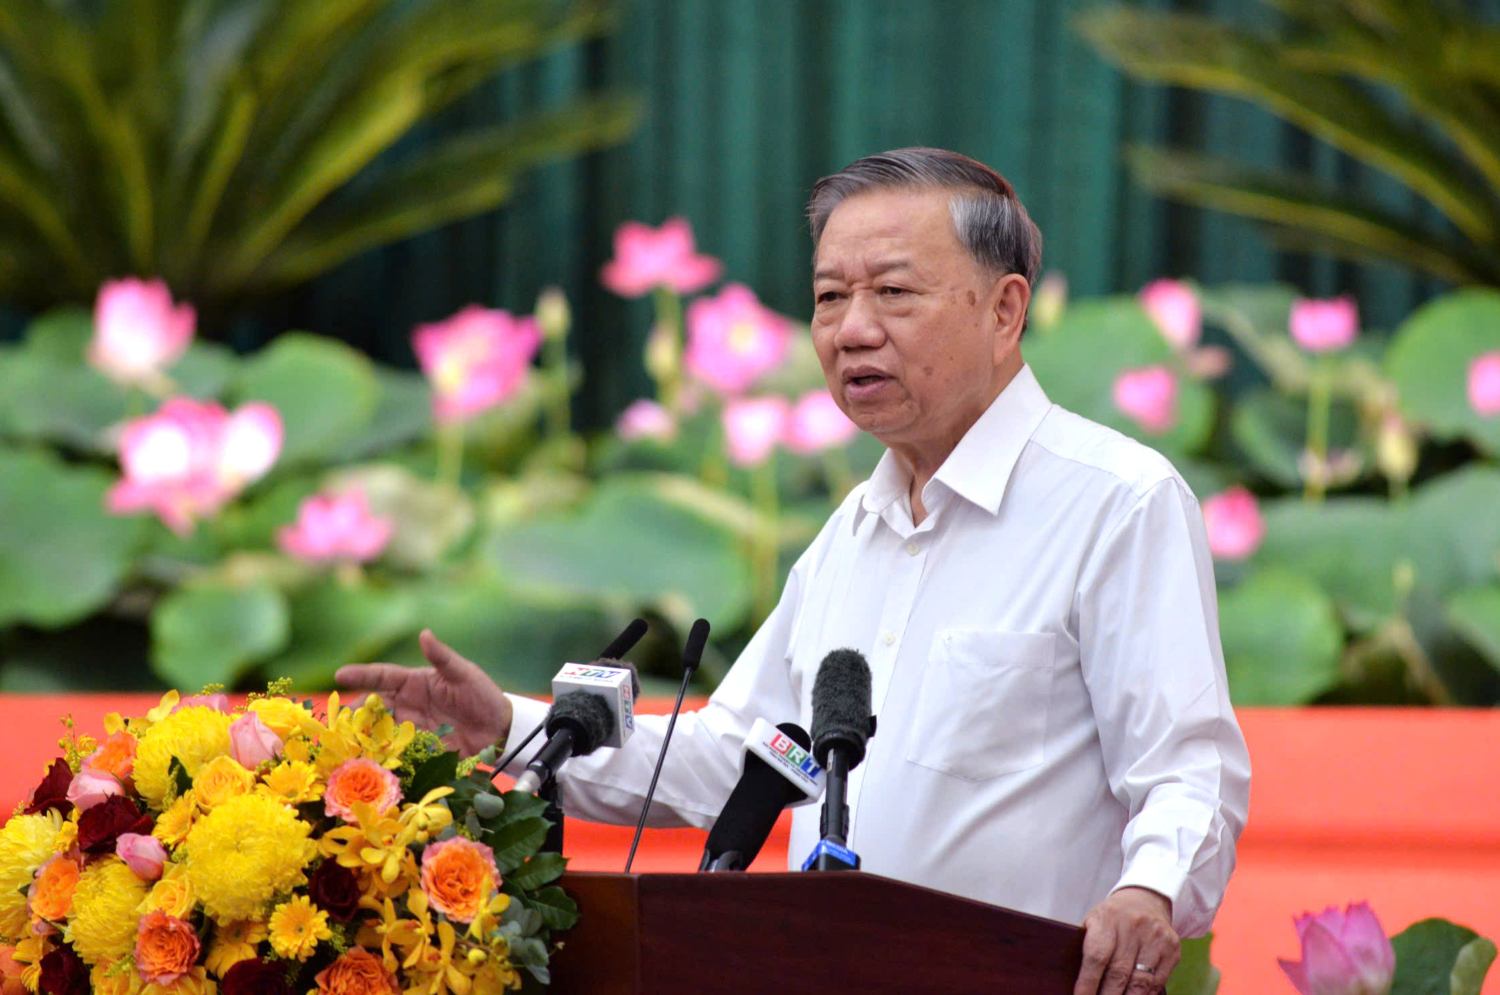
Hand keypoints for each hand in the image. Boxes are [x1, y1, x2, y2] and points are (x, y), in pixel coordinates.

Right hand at [335, 629, 512, 756]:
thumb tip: (424, 633)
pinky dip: (380, 755)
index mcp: (414, 682)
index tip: (340, 674)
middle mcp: (407, 704)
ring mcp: (411, 727)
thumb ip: (442, 656)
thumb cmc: (481, 694)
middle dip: (353, 713)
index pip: (382, 676)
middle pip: (373, 707)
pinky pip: (395, 751)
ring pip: (379, 730)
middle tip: (336, 720)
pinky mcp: (418, 748)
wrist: (499, 728)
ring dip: (362, 736)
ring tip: (345, 744)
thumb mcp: (463, 673)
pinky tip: (367, 761)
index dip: (361, 675)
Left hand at [1073, 887, 1179, 994]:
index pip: (1096, 956)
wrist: (1145, 900)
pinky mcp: (1172, 949)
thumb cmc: (1112, 917)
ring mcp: (1155, 938)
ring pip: (1140, 982)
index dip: (1088, 982)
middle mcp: (1133, 926)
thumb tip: (1075, 981)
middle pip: (1119, 973)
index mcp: (1107, 918)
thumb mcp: (1093, 921)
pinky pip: (1157, 982)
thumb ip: (1085, 947)